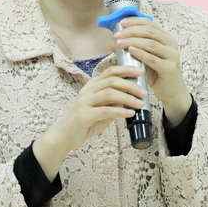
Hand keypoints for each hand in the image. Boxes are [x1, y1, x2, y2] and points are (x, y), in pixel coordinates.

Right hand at [34, 65, 146, 179]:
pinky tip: (130, 114)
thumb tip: (130, 99)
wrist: (63, 136)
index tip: (140, 71)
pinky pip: (105, 110)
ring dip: (128, 98)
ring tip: (140, 103)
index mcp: (92, 86)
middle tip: (144, 91)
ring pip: (109, 93)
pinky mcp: (84, 115)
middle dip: (130, 84)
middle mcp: (87, 91)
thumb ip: (113, 103)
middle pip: (112, 80)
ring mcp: (84, 102)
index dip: (126, 70)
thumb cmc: (83, 123)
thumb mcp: (100, 109)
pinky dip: (120, 112)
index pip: (110, 72)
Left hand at [111, 17, 191, 124]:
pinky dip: (141, 54)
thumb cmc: (157, 74)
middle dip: (131, 31)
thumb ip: (130, 49)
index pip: (150, 24)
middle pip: (150, 32)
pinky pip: (153, 59)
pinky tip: (131, 51)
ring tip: (120, 43)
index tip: (121, 23)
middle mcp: (171, 44)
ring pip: (151, 44)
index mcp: (166, 38)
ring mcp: (172, 56)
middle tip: (117, 35)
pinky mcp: (170, 68)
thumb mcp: (142, 59)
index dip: (135, 21)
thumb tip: (111, 41)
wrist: (171, 93)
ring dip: (133, 41)